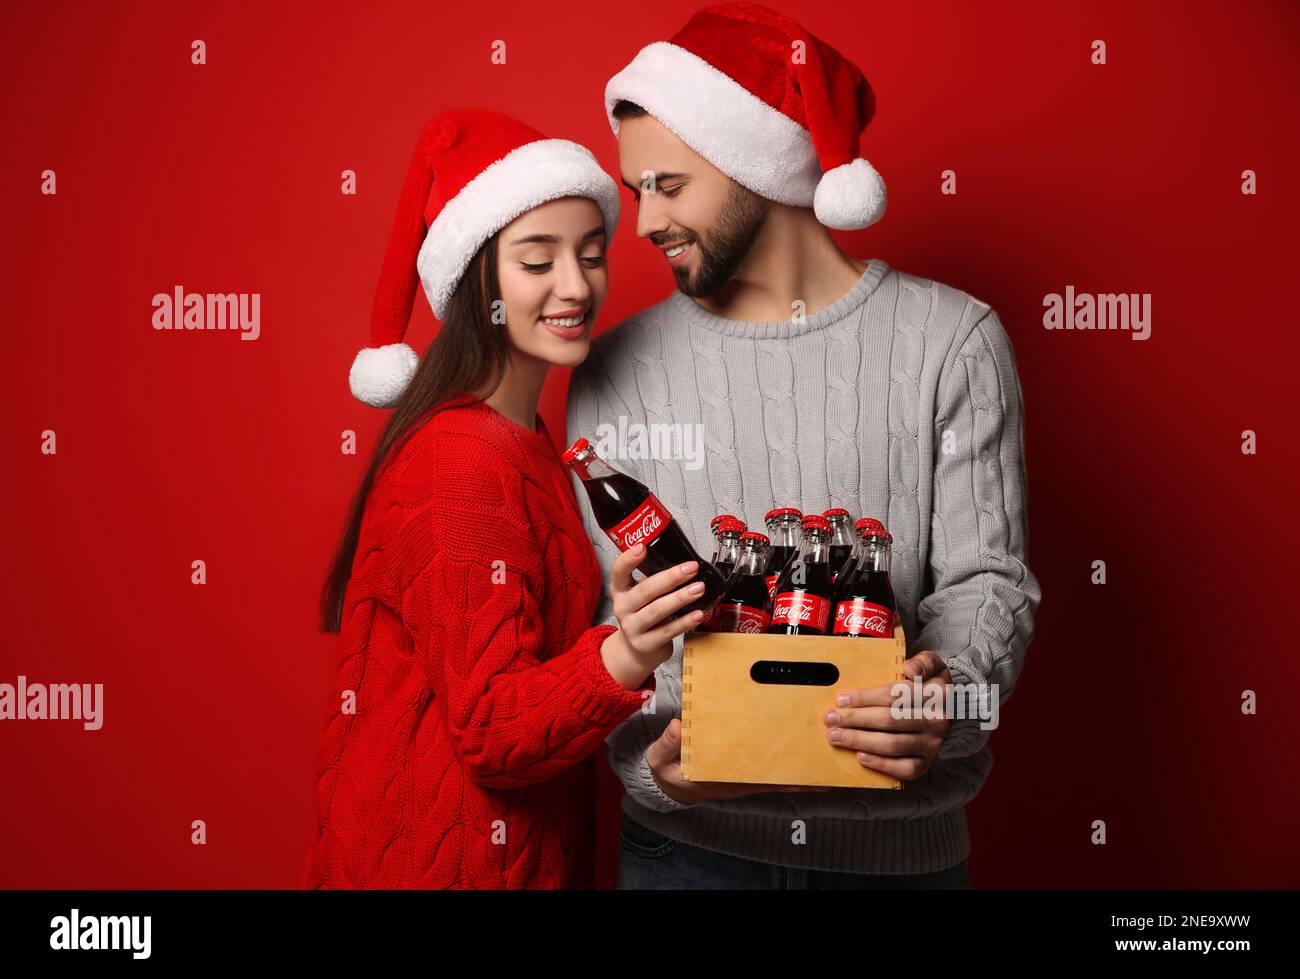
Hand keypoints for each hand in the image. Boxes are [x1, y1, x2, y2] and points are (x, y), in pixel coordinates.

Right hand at [609, 543, 709, 667]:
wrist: (636, 650)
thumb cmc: (643, 615)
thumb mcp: (640, 596)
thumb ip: (653, 580)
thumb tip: (681, 563)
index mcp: (620, 590)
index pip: (618, 571)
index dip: (628, 559)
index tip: (642, 547)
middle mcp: (623, 608)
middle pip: (645, 590)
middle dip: (670, 578)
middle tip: (691, 568)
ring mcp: (632, 628)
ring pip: (657, 611)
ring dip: (680, 598)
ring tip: (699, 589)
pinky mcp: (645, 644)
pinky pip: (668, 631)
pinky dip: (685, 622)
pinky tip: (698, 614)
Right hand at [646, 718, 830, 803]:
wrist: (667, 785)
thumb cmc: (667, 772)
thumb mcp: (660, 760)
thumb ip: (668, 745)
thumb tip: (679, 727)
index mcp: (723, 779)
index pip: (759, 780)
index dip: (784, 778)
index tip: (806, 776)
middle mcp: (739, 781)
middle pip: (777, 779)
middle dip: (802, 776)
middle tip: (829, 766)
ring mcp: (742, 778)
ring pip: (777, 775)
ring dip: (800, 771)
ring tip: (826, 761)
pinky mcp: (742, 773)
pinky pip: (769, 772)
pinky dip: (787, 768)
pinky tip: (803, 762)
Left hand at [822, 650, 953, 779]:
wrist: (949, 713)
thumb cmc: (929, 686)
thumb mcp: (932, 665)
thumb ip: (924, 661)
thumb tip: (910, 668)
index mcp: (938, 694)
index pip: (895, 696)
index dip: (865, 698)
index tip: (841, 699)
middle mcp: (937, 721)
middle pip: (889, 720)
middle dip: (855, 720)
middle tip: (830, 718)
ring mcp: (932, 745)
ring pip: (892, 745)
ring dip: (860, 741)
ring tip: (836, 736)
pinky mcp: (926, 764)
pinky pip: (903, 769)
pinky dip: (880, 764)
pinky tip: (860, 756)